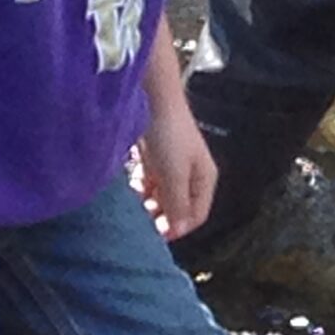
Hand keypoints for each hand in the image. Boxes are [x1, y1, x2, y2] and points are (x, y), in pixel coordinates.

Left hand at [136, 94, 217, 239]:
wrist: (152, 99)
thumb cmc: (169, 134)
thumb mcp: (174, 175)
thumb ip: (176, 204)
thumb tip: (178, 231)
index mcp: (204, 179)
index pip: (196, 215)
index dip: (178, 227)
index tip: (157, 235)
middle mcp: (191, 175)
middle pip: (178, 208)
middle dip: (161, 216)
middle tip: (142, 223)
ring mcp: (172, 166)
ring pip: (161, 196)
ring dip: (148, 204)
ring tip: (134, 206)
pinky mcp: (155, 158)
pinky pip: (149, 183)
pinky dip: (140, 189)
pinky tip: (131, 188)